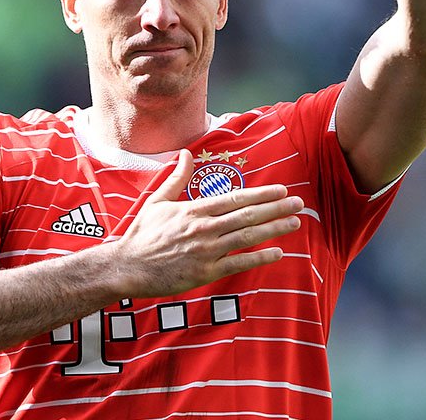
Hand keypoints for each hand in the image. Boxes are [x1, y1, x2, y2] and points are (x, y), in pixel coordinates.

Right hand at [110, 151, 303, 297]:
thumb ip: (177, 177)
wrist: (127, 266)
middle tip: (298, 203)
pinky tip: (278, 252)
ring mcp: (206, 251)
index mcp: (195, 209)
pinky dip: (260, 257)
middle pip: (248, 215)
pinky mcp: (205, 272)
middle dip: (276, 208)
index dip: (261, 194)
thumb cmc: (142, 234)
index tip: (281, 189)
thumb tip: (187, 153)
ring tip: (294, 223)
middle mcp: (204, 228)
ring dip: (274, 229)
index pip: (235, 198)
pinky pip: (239, 263)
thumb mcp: (158, 200)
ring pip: (247, 237)